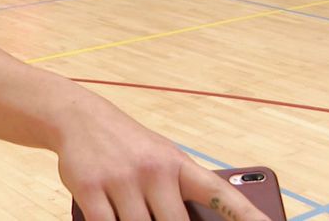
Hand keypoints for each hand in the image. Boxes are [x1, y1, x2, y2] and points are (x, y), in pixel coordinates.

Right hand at [58, 99, 269, 220]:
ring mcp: (121, 179)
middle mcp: (154, 170)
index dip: (247, 216)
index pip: (220, 194)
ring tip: (140, 220)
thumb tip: (195, 220)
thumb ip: (179, 191)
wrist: (80, 117)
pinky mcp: (89, 188)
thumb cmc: (131, 147)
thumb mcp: (161, 158)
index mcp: (179, 164)